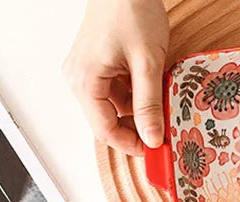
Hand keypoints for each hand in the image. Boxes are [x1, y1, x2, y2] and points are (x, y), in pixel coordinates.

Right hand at [64, 0, 169, 155]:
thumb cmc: (130, 9)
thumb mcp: (147, 62)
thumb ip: (149, 104)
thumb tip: (152, 138)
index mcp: (85, 82)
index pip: (104, 130)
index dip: (130, 144)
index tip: (154, 150)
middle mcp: (78, 79)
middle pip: (106, 121)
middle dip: (134, 128)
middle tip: (160, 131)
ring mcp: (85, 71)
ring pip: (112, 107)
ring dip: (136, 111)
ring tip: (158, 103)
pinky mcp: (94, 64)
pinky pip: (113, 91)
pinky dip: (132, 95)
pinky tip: (148, 87)